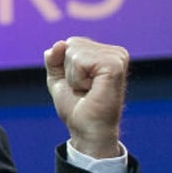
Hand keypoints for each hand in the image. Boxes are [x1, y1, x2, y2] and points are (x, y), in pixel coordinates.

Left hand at [44, 36, 128, 158]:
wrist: (86, 129)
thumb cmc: (76, 107)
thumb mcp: (58, 79)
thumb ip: (54, 59)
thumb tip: (58, 44)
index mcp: (105, 53)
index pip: (69, 43)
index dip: (64, 67)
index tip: (78, 85)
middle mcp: (115, 52)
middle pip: (71, 44)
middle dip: (68, 70)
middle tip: (83, 89)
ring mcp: (117, 57)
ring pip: (74, 51)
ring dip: (73, 76)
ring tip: (87, 90)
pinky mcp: (115, 65)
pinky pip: (80, 60)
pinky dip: (77, 78)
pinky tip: (90, 89)